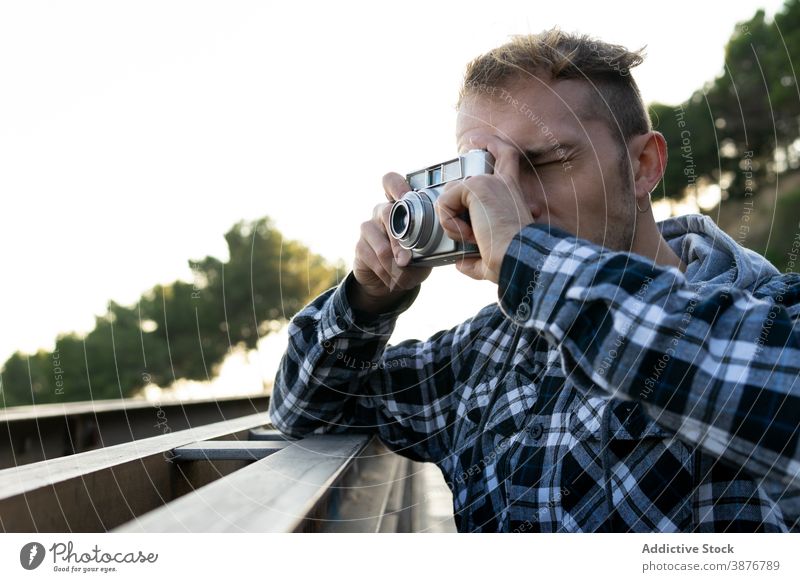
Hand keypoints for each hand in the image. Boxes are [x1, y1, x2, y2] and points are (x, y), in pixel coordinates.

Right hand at [350, 173, 432, 313]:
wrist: (390, 280)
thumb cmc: (413, 259)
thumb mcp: (426, 250)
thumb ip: (430, 242)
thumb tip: (439, 244)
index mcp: (400, 206)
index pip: (391, 182)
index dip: (397, 186)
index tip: (405, 196)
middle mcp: (381, 212)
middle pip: (386, 213)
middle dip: (399, 240)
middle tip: (407, 259)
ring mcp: (368, 228)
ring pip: (380, 243)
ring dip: (394, 264)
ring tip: (404, 276)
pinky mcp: (360, 247)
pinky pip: (374, 259)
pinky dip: (387, 273)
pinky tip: (393, 279)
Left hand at [436, 136, 533, 282]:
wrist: (519, 260)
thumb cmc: (512, 260)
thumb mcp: (491, 254)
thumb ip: (475, 255)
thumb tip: (461, 263)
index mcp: (512, 193)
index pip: (505, 155)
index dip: (489, 143)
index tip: (474, 140)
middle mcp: (503, 182)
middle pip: (470, 167)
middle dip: (454, 201)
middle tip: (469, 234)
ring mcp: (489, 182)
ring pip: (450, 196)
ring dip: (453, 223)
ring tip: (474, 238)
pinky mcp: (476, 187)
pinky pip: (444, 204)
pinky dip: (449, 225)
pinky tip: (469, 235)